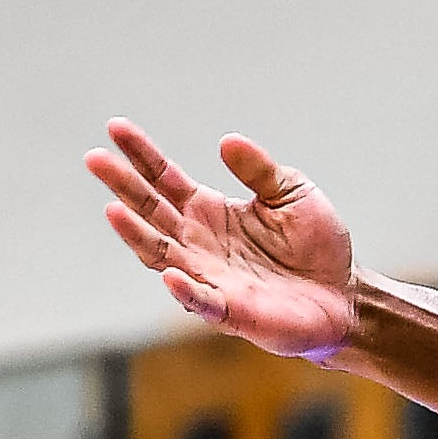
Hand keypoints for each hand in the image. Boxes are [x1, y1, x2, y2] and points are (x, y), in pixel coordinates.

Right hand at [89, 121, 360, 360]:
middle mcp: (198, 243)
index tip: (116, 127)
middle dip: (122, 185)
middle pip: (150, 212)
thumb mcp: (292, 193)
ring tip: (114, 210)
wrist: (343, 294)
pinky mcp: (231, 311)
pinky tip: (172, 273)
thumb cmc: (315, 245)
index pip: (164, 179)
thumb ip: (259, 170)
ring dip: (136, 234)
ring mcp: (209, 277)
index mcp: (208, 211)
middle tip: (94, 158)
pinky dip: (185, 290)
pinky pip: (201, 301)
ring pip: (161, 255)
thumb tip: (226, 141)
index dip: (140, 155)